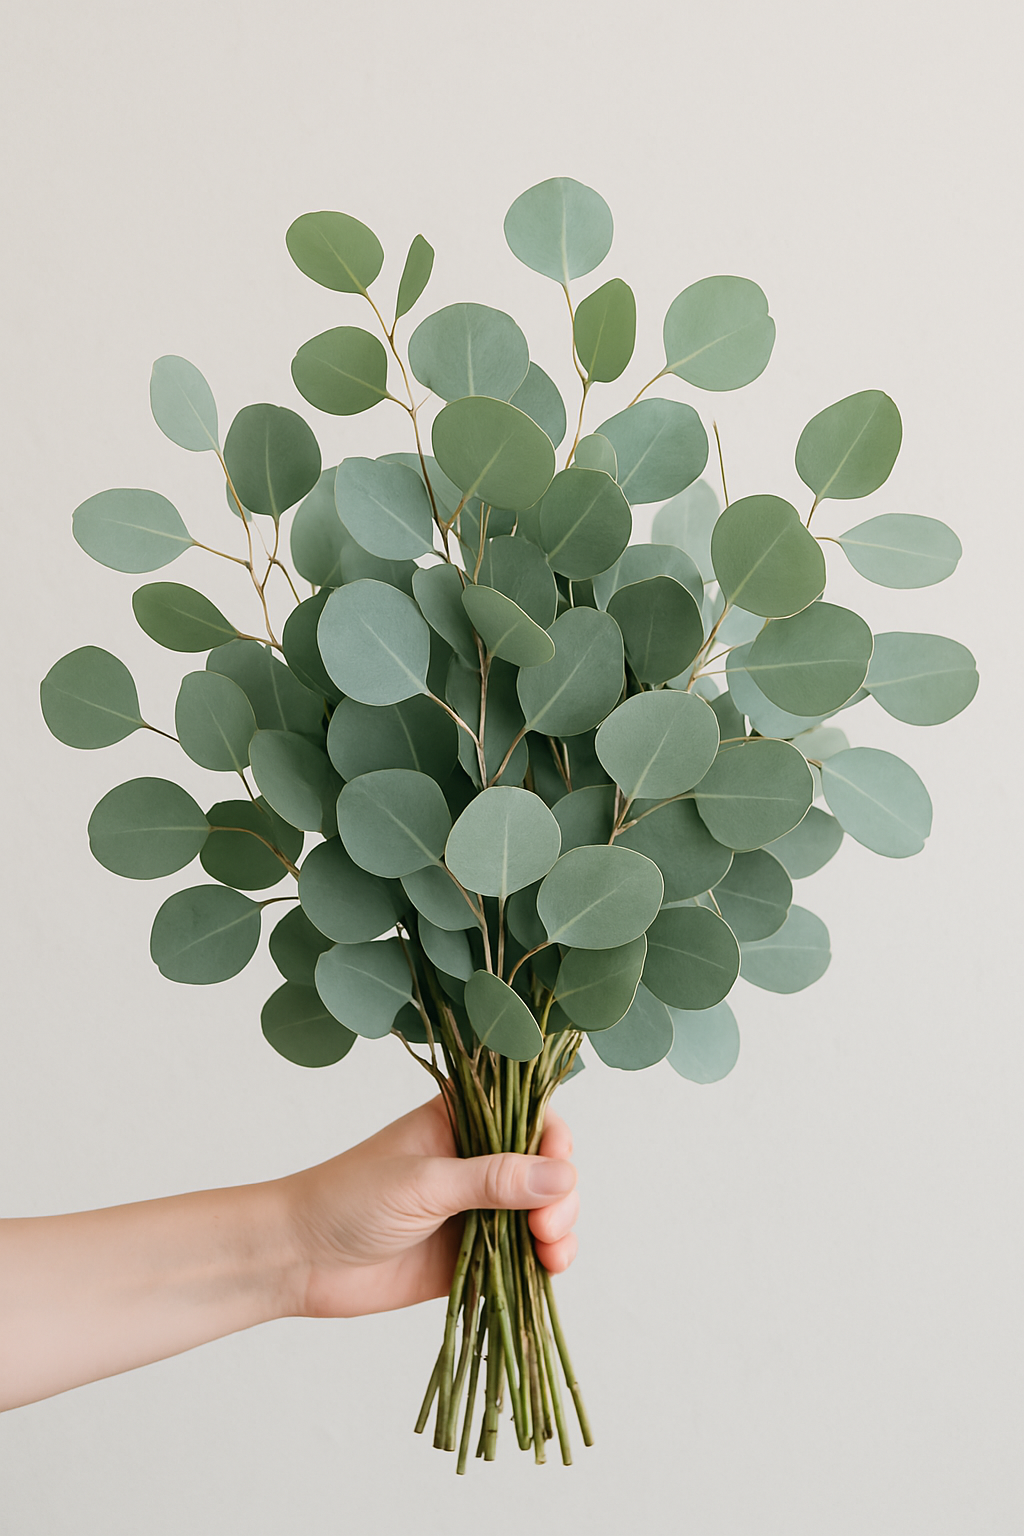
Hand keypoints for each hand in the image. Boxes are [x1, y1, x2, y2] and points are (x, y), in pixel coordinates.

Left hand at [282, 1095, 578, 1319]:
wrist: (300, 1259)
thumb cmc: (349, 1200)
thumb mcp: (424, 1183)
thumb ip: (493, 1180)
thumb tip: (563, 1176)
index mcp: (460, 1119)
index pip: (528, 1114)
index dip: (553, 1139)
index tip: (560, 1168)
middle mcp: (475, 1158)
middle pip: (545, 1167)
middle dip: (559, 1196)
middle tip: (546, 1227)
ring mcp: (476, 1208)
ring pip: (541, 1212)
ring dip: (559, 1230)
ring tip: (550, 1254)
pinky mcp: (474, 1253)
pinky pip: (522, 1253)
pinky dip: (543, 1262)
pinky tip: (547, 1271)